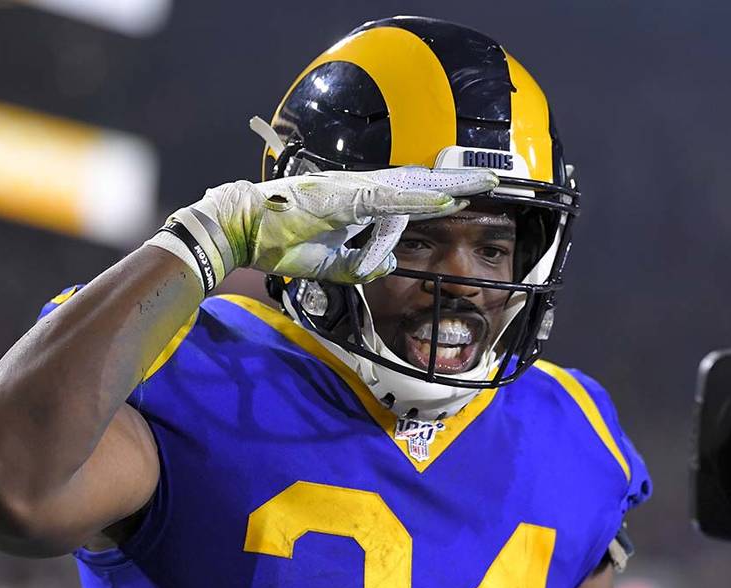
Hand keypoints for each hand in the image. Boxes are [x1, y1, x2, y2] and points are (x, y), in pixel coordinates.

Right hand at [166, 167, 498, 284]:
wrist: (237, 231)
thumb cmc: (276, 244)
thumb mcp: (328, 265)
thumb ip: (360, 264)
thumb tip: (393, 262)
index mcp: (354, 202)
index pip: (406, 195)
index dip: (439, 194)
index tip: (469, 194)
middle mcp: (357, 190)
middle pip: (417, 185)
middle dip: (456, 184)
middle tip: (493, 180)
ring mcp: (350, 191)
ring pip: (410, 187)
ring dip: (448, 187)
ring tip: (482, 185)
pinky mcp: (341, 199)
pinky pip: (387, 201)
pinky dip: (418, 203)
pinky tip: (445, 203)